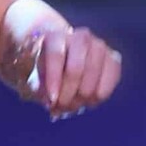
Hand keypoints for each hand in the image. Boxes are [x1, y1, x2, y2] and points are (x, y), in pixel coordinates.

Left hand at [6, 21, 122, 120]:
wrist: (62, 58)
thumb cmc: (44, 69)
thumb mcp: (32, 77)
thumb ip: (38, 88)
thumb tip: (51, 102)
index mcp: (56, 37)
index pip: (56, 55)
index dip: (54, 80)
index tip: (51, 101)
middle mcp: (80, 37)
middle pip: (76, 68)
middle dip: (68, 93)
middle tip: (61, 108)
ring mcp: (99, 46)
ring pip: (95, 74)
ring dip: (84, 96)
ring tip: (73, 106)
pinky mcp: (113, 57)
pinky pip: (112, 77)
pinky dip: (101, 93)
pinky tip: (89, 101)